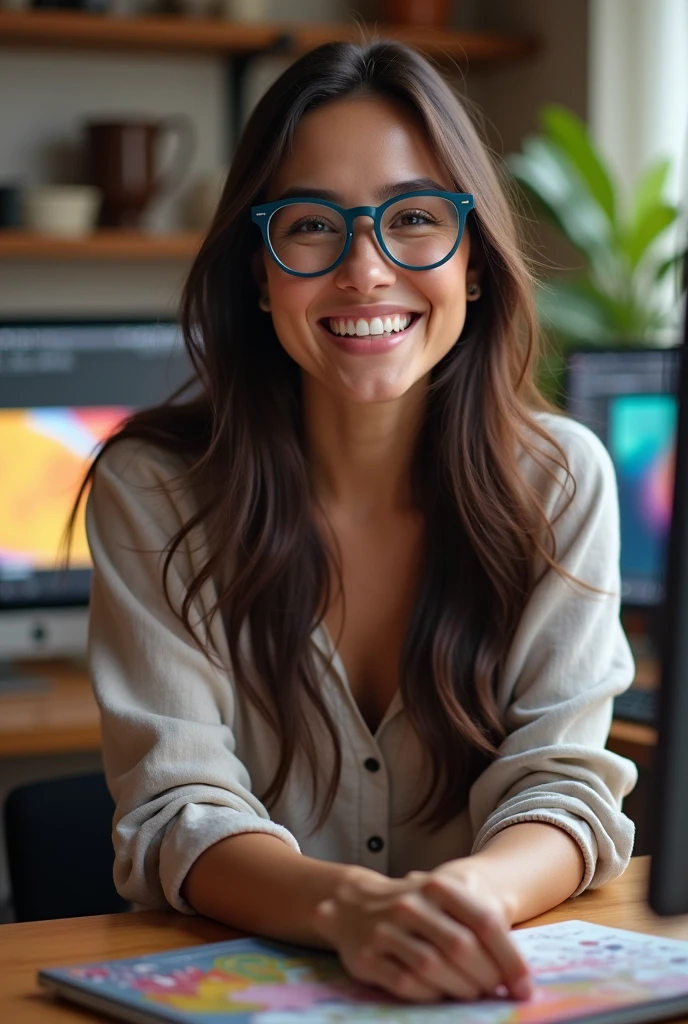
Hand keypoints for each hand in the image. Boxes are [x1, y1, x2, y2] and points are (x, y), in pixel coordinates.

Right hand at [312, 863, 532, 1003]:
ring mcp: (387, 930)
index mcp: (437, 887)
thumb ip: (479, 919)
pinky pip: (405, 983)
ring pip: (432, 966)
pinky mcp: (369, 957)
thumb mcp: (445, 897)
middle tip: (497, 992)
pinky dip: (429, 994)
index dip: (509, 957)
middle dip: (487, 976)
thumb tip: (518, 965)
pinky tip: (441, 995)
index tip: (524, 986)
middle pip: (461, 946)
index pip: (483, 921)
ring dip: (460, 988)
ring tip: (473, 994)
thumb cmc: (414, 905)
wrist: (351, 903)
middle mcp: (411, 905)